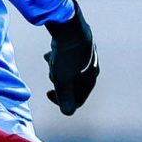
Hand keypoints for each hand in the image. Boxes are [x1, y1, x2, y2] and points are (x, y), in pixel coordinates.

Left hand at [44, 0, 98, 115]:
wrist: (70, 28)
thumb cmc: (66, 58)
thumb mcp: (63, 82)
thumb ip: (65, 99)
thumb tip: (68, 113)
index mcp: (90, 81)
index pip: (77, 100)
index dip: (61, 101)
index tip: (49, 93)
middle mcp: (92, 69)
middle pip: (73, 85)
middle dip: (59, 83)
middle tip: (51, 74)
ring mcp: (88, 57)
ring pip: (70, 70)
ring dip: (57, 69)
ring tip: (50, 61)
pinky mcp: (81, 46)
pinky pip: (69, 58)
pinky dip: (59, 58)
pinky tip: (50, 53)